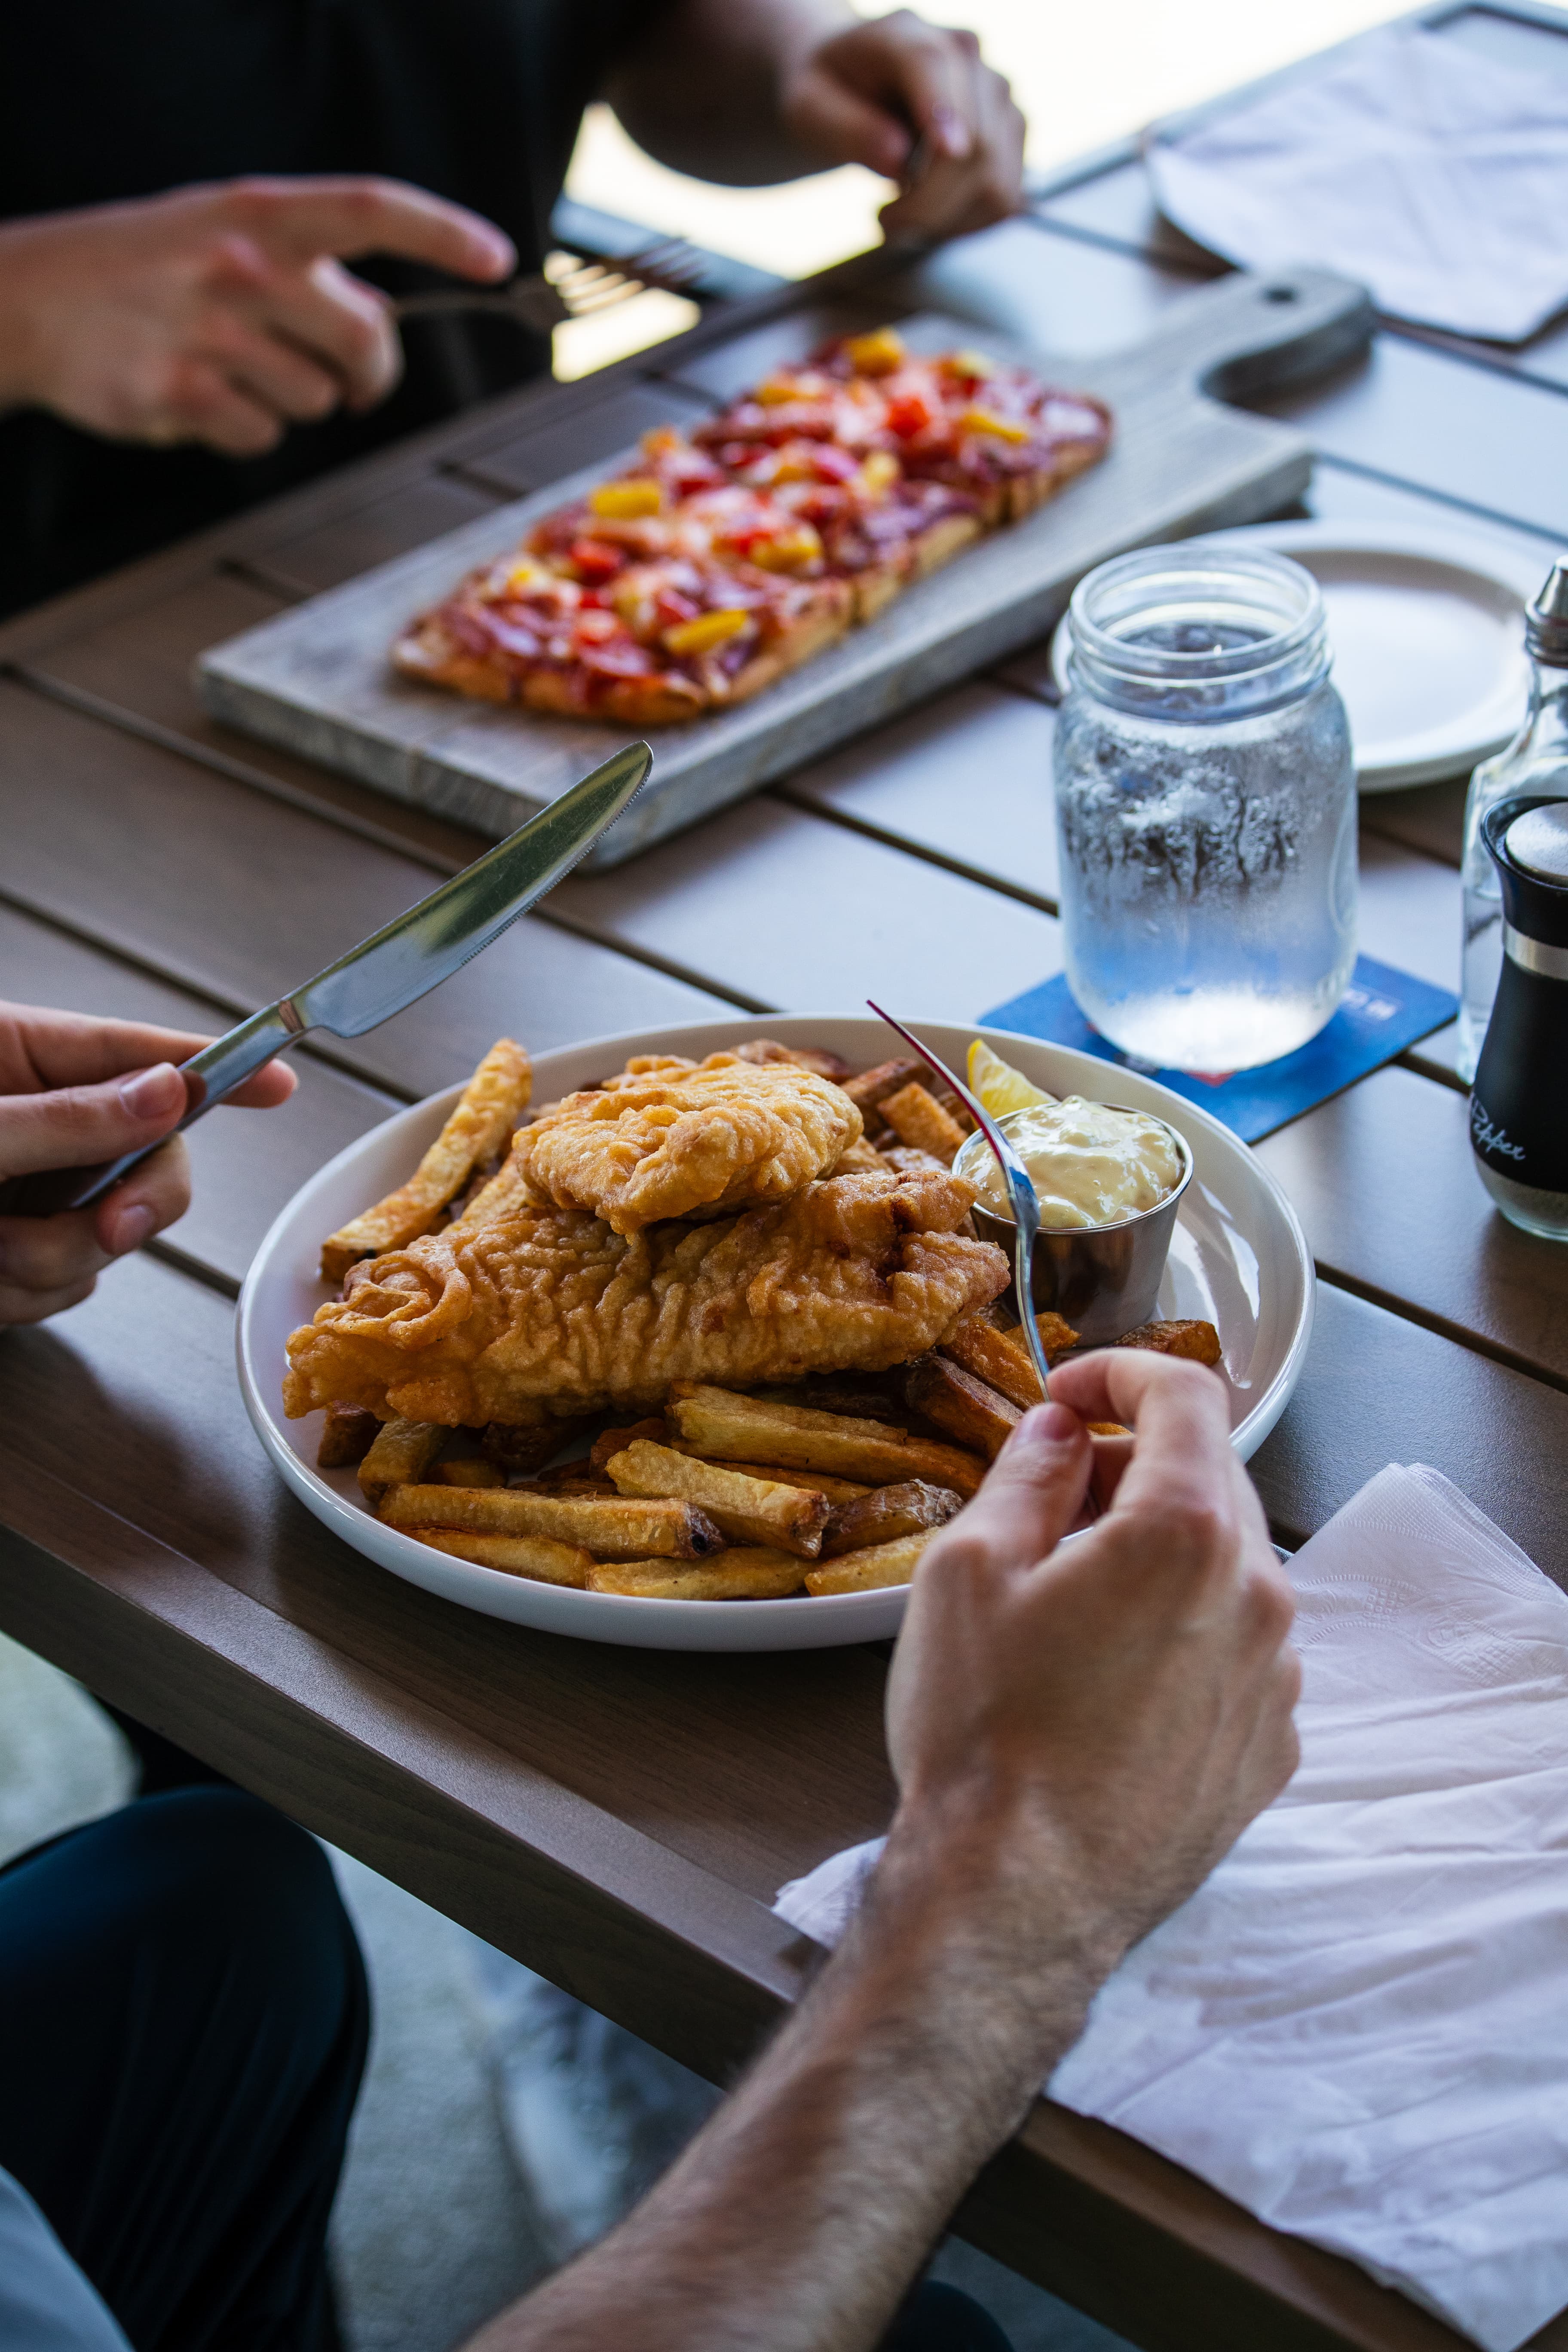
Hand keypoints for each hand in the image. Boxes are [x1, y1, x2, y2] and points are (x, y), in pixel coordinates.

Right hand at [0, 176, 514, 456]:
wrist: (28, 300)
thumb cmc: (142, 269)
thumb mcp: (221, 235)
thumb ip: (303, 269)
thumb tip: (378, 320)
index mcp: (258, 213)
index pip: (372, 209)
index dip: (443, 234)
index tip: (497, 259)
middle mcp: (242, 264)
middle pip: (366, 339)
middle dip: (369, 370)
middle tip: (350, 378)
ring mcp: (212, 331)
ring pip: (315, 399)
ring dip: (287, 397)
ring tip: (224, 366)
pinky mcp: (182, 393)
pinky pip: (262, 435)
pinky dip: (239, 429)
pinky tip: (193, 394)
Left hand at [0, 1006, 295, 1325]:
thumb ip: (65, 1118)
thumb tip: (170, 1093)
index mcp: (19, 1058)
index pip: (139, 1056)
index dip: (218, 1070)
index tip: (281, 1085)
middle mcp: (38, 1124)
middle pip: (148, 1161)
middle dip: (135, 1206)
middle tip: (111, 1228)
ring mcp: (29, 1193)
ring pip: (105, 1241)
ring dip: (48, 1262)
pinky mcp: (16, 1253)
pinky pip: (65, 1288)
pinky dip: (22, 1297)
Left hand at [781, 10, 1025, 241]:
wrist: (854, 83)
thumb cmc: (829, 94)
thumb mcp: (810, 108)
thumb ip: (848, 127)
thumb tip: (898, 158)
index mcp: (910, 36)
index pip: (935, 71)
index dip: (940, 121)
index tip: (926, 169)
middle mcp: (967, 56)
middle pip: (975, 147)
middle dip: (928, 204)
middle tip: (884, 222)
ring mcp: (997, 94)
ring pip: (996, 182)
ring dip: (948, 220)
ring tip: (906, 215)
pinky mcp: (1011, 132)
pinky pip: (1005, 199)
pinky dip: (967, 222)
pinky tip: (933, 214)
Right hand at [885, 1352, 1299, 1972]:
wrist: (1018, 1896)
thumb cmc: (984, 1733)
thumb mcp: (967, 1569)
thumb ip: (1027, 1474)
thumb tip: (1062, 1432)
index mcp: (1184, 1531)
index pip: (1185, 1392)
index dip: (1120, 1370)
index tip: (1068, 1392)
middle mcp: (1256, 1595)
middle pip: (1210, 1475)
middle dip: (1132, 1462)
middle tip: (1050, 1496)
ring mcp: (1274, 1676)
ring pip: (1226, 1565)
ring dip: (1158, 1551)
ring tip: (1073, 1598)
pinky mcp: (1269, 1744)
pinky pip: (1237, 1648)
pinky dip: (1183, 1630)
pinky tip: (1110, 1674)